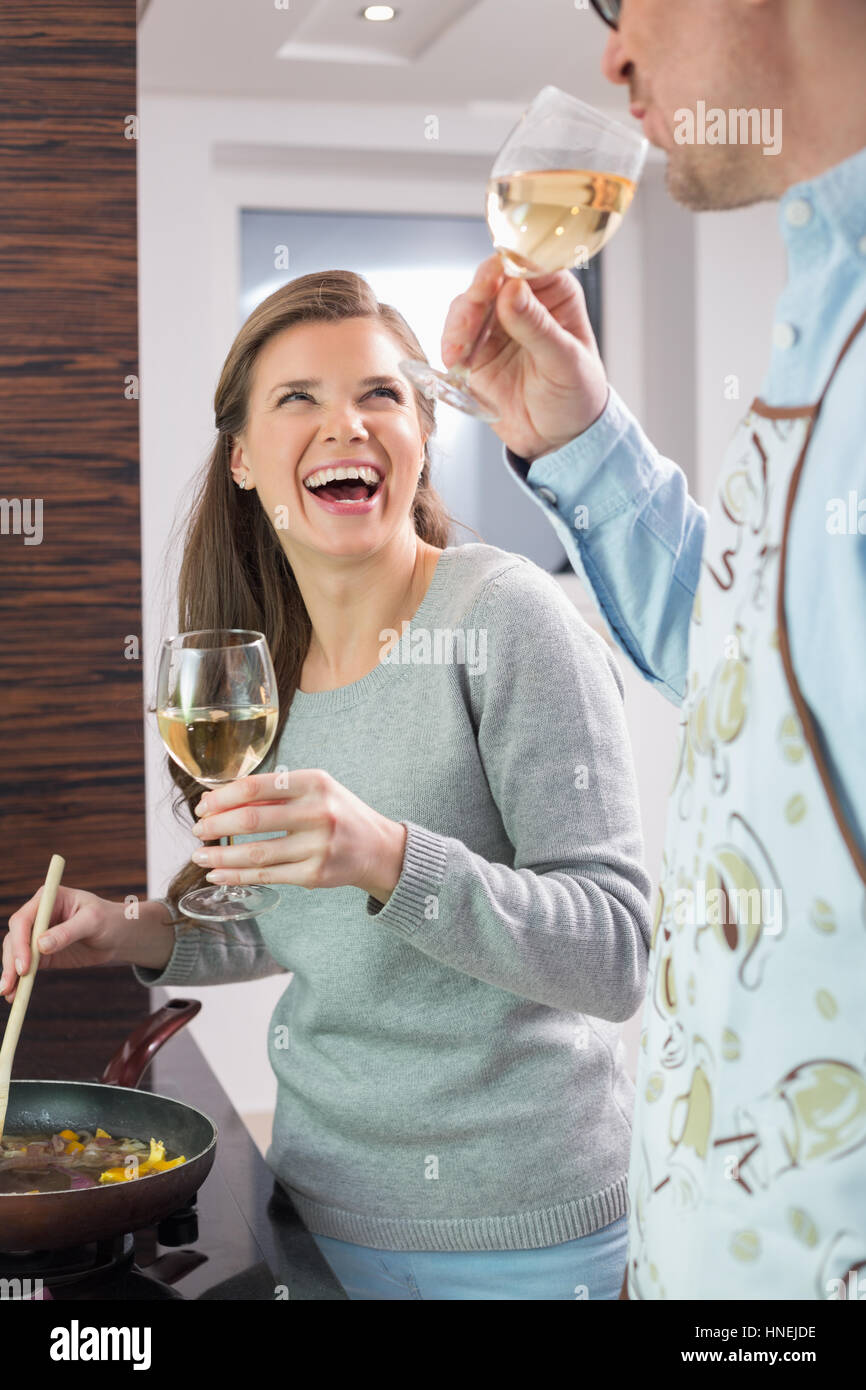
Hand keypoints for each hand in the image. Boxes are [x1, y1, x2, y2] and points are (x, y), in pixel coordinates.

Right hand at [2, 885, 122, 1002]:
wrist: (118, 935)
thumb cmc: (109, 920)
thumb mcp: (93, 921)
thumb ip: (68, 932)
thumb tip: (41, 945)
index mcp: (49, 898)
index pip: (24, 919)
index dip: (20, 942)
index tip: (25, 965)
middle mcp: (38, 915)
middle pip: (14, 937)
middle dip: (12, 961)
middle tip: (10, 985)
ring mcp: (37, 934)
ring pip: (14, 952)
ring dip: (9, 973)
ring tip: (8, 993)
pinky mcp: (40, 953)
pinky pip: (24, 965)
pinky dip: (18, 979)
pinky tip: (13, 994)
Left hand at [191, 770, 407, 904]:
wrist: (378, 848)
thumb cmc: (338, 813)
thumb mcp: (314, 791)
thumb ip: (273, 794)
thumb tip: (219, 798)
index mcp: (314, 783)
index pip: (256, 787)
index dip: (222, 798)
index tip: (202, 805)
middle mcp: (318, 813)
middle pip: (252, 820)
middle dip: (215, 826)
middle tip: (198, 830)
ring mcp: (318, 846)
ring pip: (256, 853)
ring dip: (220, 856)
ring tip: (200, 855)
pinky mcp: (315, 875)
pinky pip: (267, 876)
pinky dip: (237, 876)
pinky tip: (218, 874)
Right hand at [441, 254, 609, 461]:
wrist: (559, 437)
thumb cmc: (577, 394)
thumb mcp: (565, 362)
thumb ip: (538, 327)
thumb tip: (512, 291)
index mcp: (554, 293)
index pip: (527, 263)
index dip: (508, 266)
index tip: (495, 278)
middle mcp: (522, 301)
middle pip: (490, 280)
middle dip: (476, 294)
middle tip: (471, 314)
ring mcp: (496, 324)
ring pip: (467, 305)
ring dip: (459, 321)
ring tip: (461, 345)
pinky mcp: (476, 349)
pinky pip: (455, 336)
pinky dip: (450, 344)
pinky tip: (454, 359)